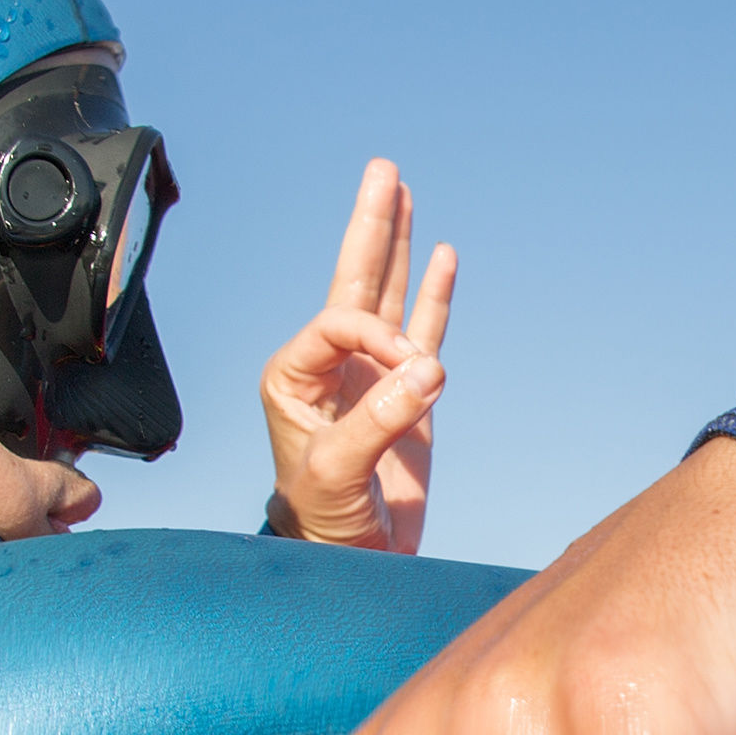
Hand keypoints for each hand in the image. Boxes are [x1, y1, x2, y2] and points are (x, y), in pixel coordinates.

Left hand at [260, 160, 451, 551]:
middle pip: (354, 280)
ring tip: (401, 189)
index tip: (413, 372)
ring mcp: (369, 376)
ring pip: (386, 296)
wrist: (350, 564)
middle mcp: (329, 365)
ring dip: (396, 244)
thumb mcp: (337, 472)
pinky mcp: (406, 396)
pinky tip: (441, 256)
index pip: (342, 323)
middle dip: (370, 226)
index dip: (380, 335)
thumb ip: (377, 419)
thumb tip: (430, 368)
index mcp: (294, 374)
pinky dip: (433, 295)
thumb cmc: (323, 522)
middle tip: (382, 170)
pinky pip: (423, 331)